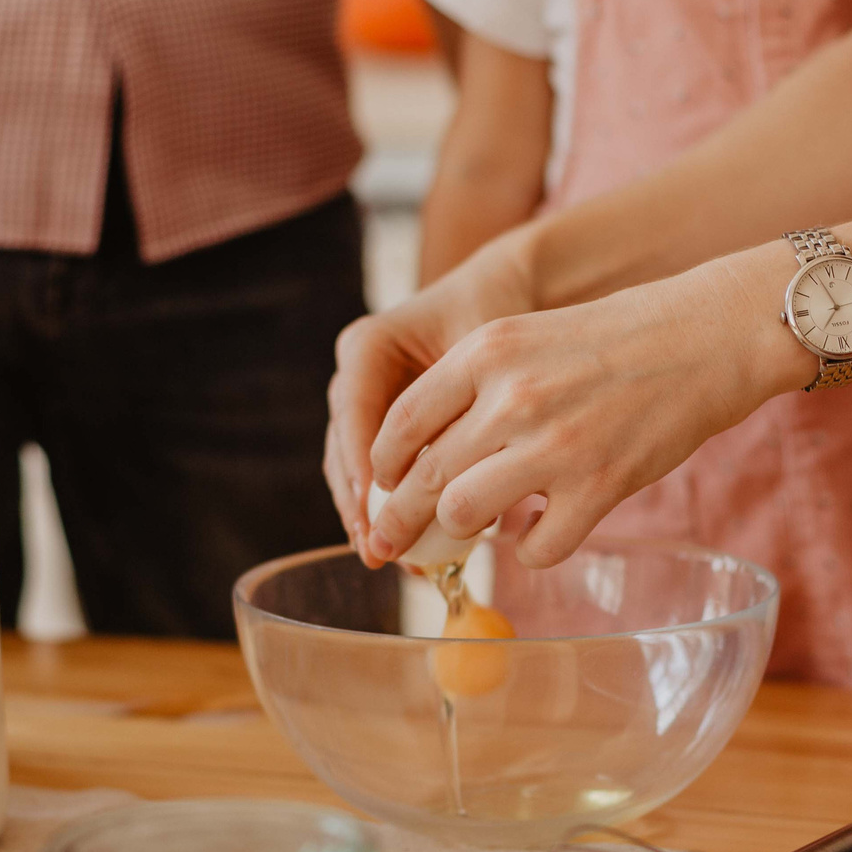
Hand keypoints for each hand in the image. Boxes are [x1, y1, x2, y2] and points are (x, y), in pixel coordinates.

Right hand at [325, 229, 539, 546]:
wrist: (506, 294)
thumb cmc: (499, 313)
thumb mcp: (485, 351)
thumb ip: (467, 402)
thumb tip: (465, 471)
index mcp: (367, 347)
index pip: (355, 410)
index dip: (363, 462)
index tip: (377, 506)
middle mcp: (356, 376)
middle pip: (345, 448)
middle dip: (360, 503)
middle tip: (378, 547)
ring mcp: (365, 404)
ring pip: (353, 468)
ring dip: (369, 515)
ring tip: (391, 557)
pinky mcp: (385, 429)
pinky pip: (377, 474)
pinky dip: (390, 509)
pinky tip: (410, 547)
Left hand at [359, 247, 811, 569]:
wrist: (704, 337)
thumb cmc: (612, 340)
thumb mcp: (525, 338)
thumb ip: (471, 387)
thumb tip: (418, 457)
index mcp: (486, 352)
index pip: (402, 422)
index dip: (381, 467)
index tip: (380, 488)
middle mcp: (513, 397)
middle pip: (426, 477)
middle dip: (400, 519)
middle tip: (392, 543)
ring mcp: (556, 445)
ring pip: (466, 514)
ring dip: (465, 529)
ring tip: (482, 523)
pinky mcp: (599, 486)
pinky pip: (536, 547)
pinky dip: (532, 549)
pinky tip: (544, 530)